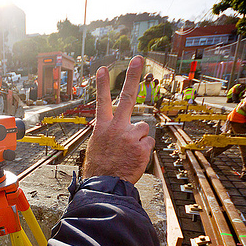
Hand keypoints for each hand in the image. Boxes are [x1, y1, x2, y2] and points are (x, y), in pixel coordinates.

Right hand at [83, 56, 154, 183]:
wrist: (106, 186)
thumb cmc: (100, 168)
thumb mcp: (96, 146)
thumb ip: (107, 133)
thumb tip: (116, 130)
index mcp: (102, 127)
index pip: (102, 101)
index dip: (102, 84)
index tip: (102, 69)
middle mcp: (117, 127)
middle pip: (127, 96)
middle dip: (132, 76)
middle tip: (138, 59)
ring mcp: (130, 136)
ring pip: (143, 128)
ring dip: (139, 139)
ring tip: (129, 152)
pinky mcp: (142, 146)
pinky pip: (148, 143)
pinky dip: (144, 150)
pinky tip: (135, 158)